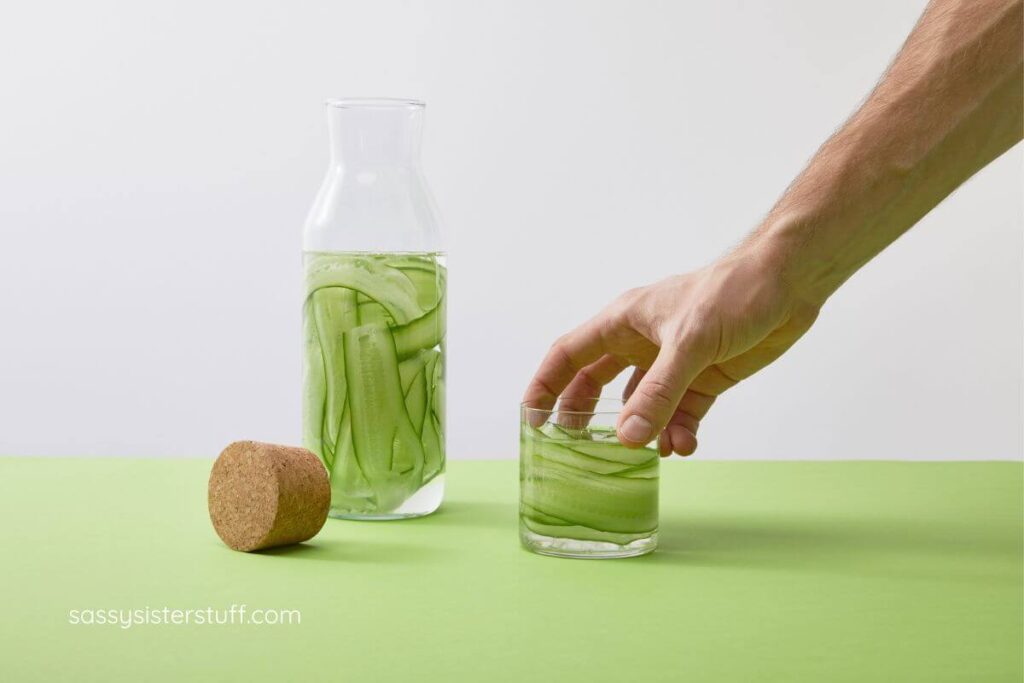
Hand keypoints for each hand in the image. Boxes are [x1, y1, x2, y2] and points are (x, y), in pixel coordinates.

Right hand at [523, 248, 820, 455]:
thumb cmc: (732, 291)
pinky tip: (684, 446)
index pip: (569, 354)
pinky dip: (679, 432)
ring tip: (647, 455)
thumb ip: (658, 393)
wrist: (789, 282)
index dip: (545, 384)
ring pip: (642, 404)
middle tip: (575, 447)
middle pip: (597, 383)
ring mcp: (673, 361)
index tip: (531, 418)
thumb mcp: (688, 344)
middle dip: (585, 415)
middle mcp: (642, 342)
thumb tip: (628, 437)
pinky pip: (681, 413)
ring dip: (643, 430)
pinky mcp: (706, 376)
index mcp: (624, 321)